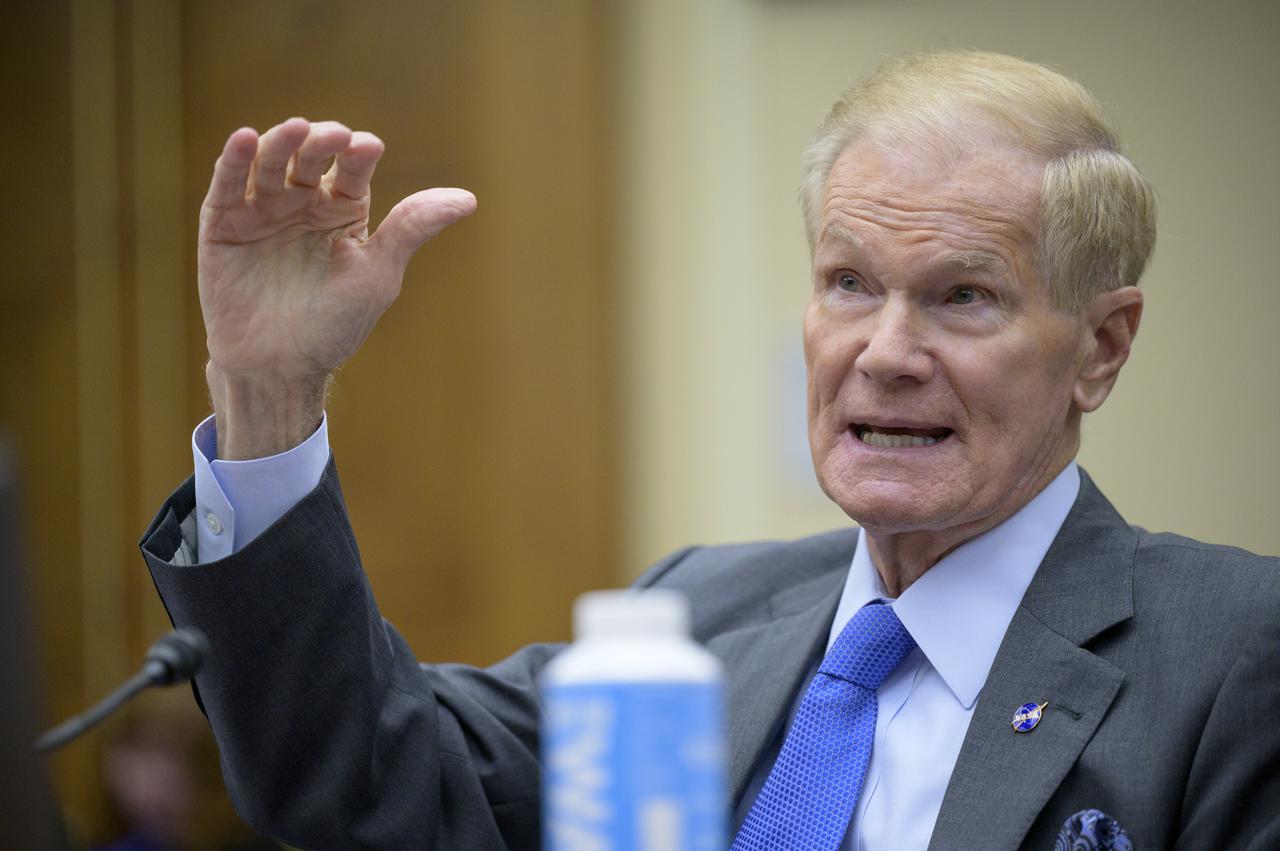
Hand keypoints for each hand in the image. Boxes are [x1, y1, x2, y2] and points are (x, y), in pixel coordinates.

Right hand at [197, 118, 475, 457]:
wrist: (281, 367)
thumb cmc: (335, 324)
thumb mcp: (377, 273)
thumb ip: (412, 229)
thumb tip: (469, 199)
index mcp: (343, 211)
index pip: (353, 171)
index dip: (359, 155)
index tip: (369, 146)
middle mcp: (303, 203)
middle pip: (311, 159)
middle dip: (321, 143)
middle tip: (334, 137)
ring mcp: (261, 210)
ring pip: (270, 163)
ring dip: (280, 142)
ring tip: (295, 130)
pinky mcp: (222, 223)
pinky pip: (226, 185)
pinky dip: (233, 160)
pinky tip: (242, 138)